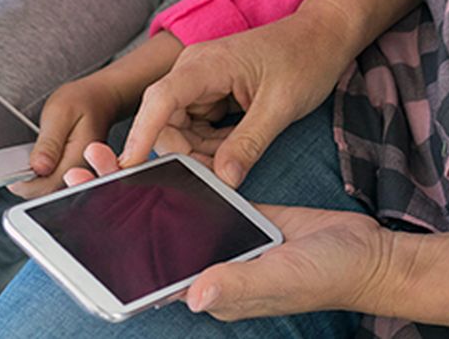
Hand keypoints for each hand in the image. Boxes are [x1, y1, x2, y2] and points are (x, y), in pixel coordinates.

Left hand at [6, 73, 125, 198]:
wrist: (100, 99)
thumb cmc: (82, 101)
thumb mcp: (60, 113)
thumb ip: (49, 142)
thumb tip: (37, 167)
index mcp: (80, 160)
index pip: (47, 187)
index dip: (24, 182)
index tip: (9, 170)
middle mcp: (82, 172)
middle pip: (46, 192)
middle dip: (25, 181)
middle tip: (14, 162)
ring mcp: (78, 174)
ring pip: (47, 189)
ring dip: (31, 178)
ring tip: (24, 157)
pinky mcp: (72, 171)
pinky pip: (51, 180)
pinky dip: (38, 174)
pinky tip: (35, 159)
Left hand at [61, 145, 395, 322]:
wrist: (369, 255)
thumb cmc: (328, 276)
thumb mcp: (282, 279)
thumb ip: (239, 286)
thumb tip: (194, 294)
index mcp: (209, 289)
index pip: (148, 270)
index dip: (112, 246)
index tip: (82, 214)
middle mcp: (206, 265)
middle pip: (146, 235)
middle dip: (112, 205)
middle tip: (80, 172)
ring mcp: (218, 238)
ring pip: (165, 211)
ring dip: (134, 186)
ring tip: (102, 158)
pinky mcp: (235, 214)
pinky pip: (194, 194)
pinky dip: (170, 176)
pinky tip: (148, 154)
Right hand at [119, 8, 352, 187]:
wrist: (323, 37)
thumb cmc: (305, 59)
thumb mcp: (280, 107)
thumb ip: (249, 144)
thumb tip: (223, 180)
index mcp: (204, 65)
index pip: (160, 100)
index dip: (141, 134)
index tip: (129, 166)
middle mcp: (192, 71)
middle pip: (165, 122)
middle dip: (187, 152)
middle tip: (222, 173)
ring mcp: (198, 81)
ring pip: (180, 129)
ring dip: (203, 150)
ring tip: (241, 151)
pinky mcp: (208, 92)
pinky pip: (196, 127)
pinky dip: (213, 143)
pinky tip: (238, 143)